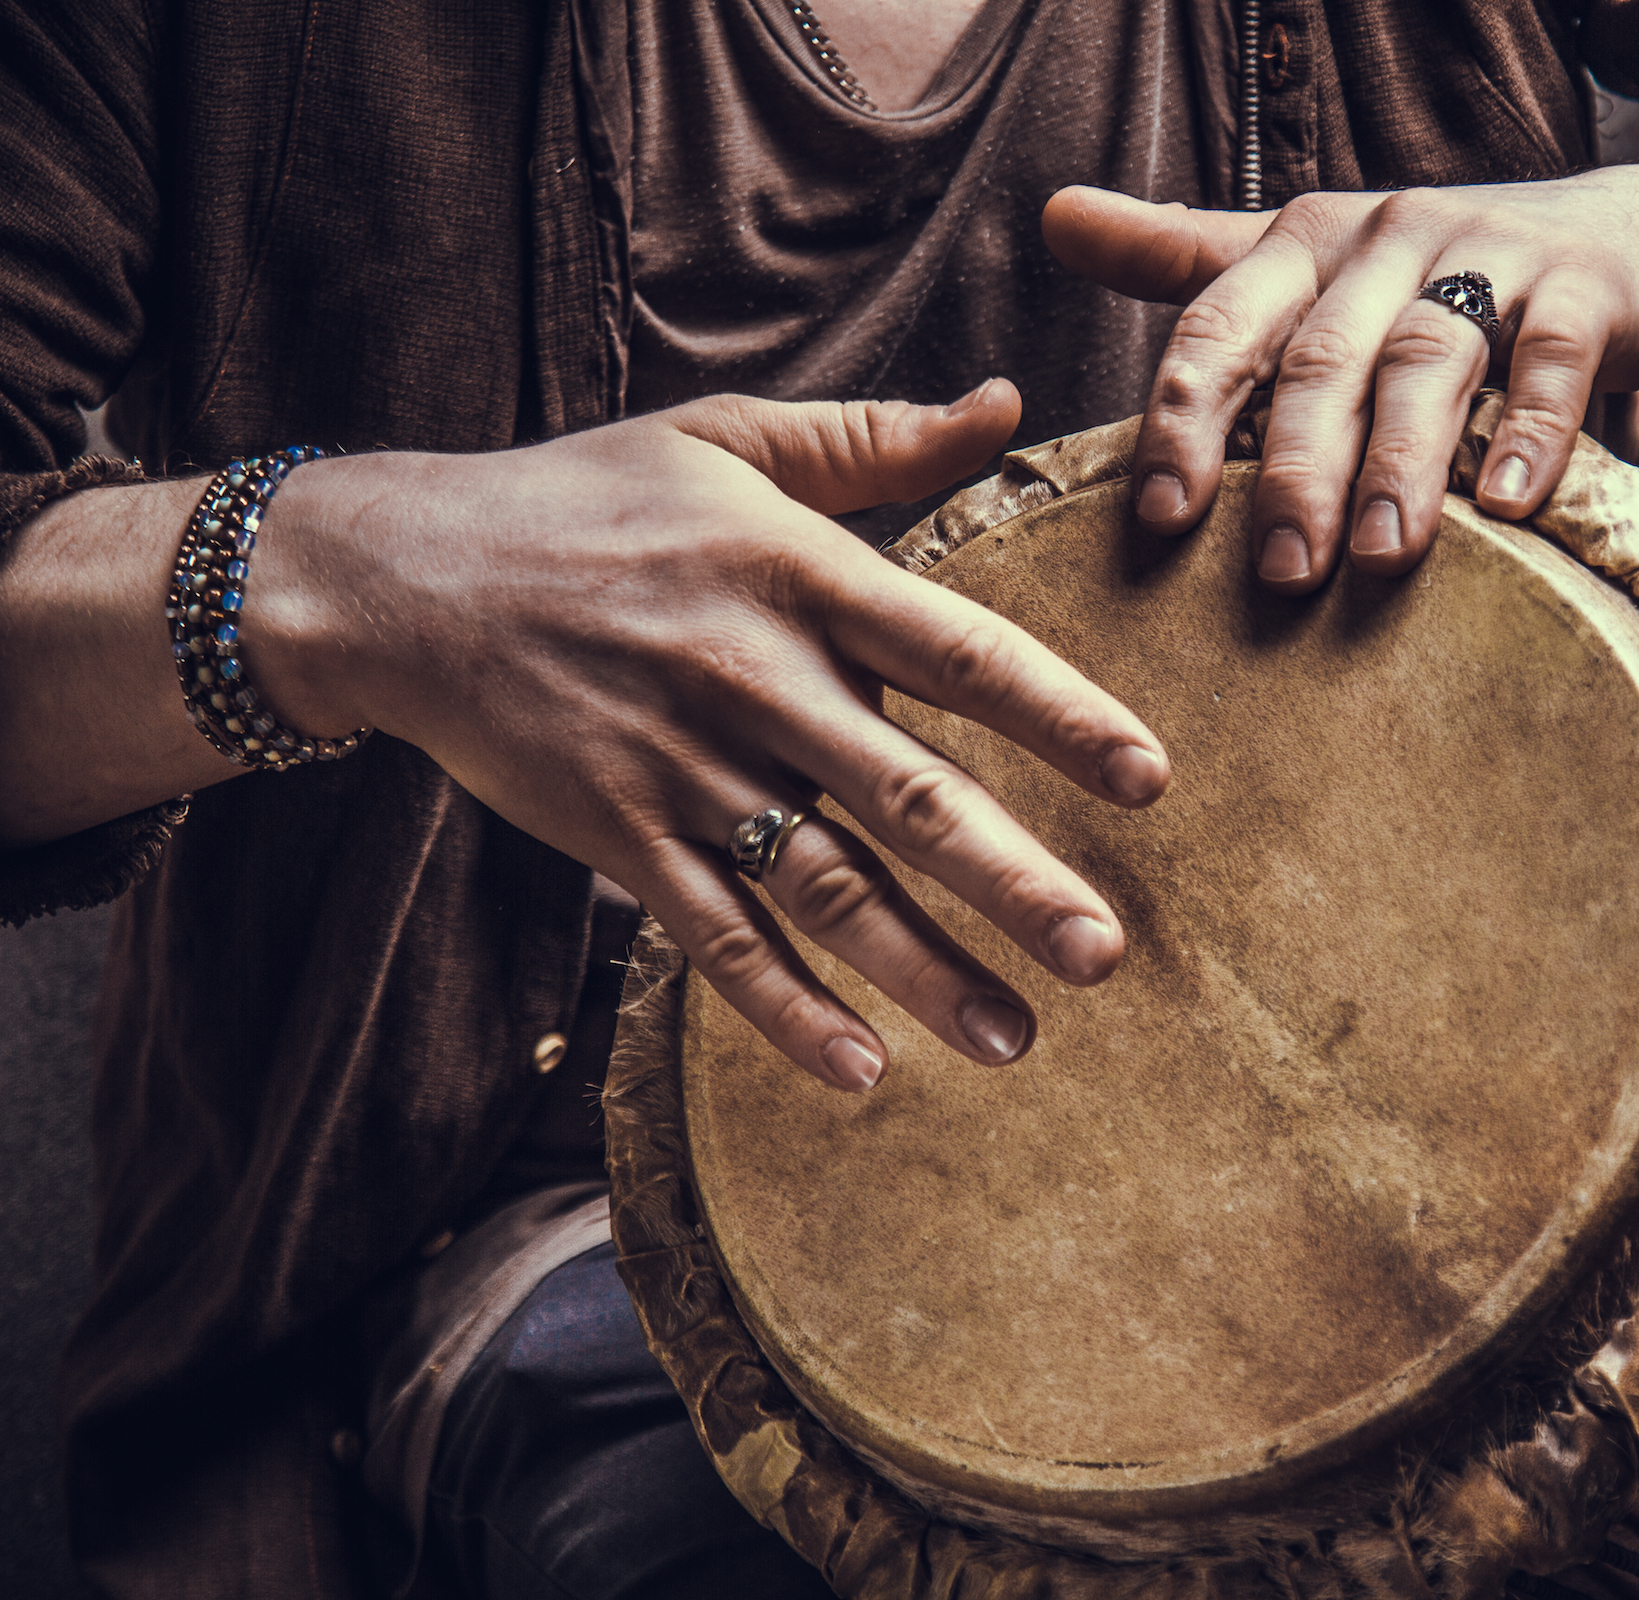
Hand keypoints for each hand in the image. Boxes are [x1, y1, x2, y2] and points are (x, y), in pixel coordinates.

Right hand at [251, 383, 1171, 1090]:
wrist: (396, 578)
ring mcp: (679, 768)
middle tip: (1103, 951)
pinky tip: (860, 1072)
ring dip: (920, 971)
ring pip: (821, 886)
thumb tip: (1009, 405)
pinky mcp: (617, 836)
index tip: (1149, 780)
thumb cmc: (583, 502)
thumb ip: (872, 441)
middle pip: (904, 792)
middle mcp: (748, 676)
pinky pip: (714, 937)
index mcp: (793, 572)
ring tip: (1014, 1038)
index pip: (955, 649)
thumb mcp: (723, 441)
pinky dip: (783, 1009)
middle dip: (1010, 880)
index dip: (1058, 714)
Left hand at [1045, 161, 1638, 593]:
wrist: (1633, 236)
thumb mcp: (1313, 257)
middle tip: (1277, 577)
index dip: (1185, 417)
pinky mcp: (1583, 288)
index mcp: (1305, 241)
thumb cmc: (1443, 272)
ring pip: (1426, 357)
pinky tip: (1508, 506)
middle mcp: (1386, 237)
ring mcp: (1487, 256)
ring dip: (1398, 462)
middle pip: (1320, 355)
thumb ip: (1188, 253)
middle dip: (1292, 469)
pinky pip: (1551, 358)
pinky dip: (1528, 429)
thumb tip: (1054, 217)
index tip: (1158, 517)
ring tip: (1378, 558)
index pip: (1221, 322)